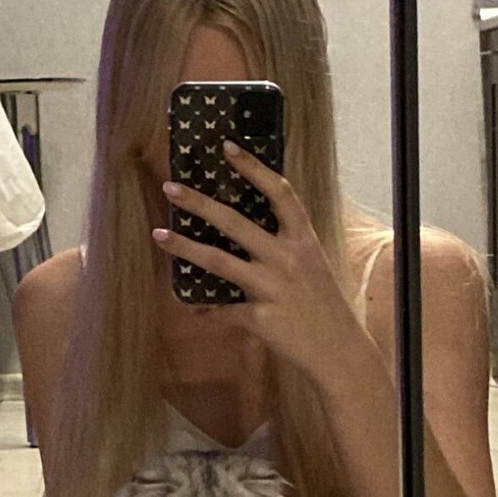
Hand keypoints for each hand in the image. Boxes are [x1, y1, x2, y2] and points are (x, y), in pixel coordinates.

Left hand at [152, 139, 359, 382]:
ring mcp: (272, 288)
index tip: (227, 147)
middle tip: (170, 187)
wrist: (338, 349)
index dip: (253, 168)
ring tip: (159, 235)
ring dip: (185, 247)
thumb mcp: (311, 264)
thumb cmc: (323, 303)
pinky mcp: (260, 318)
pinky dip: (207, 310)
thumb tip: (244, 230)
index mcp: (303, 240)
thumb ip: (283, 244)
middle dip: (199, 202)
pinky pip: (224, 311)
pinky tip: (193, 308)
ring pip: (219, 261)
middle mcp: (286, 258)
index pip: (278, 193)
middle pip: (235, 222)